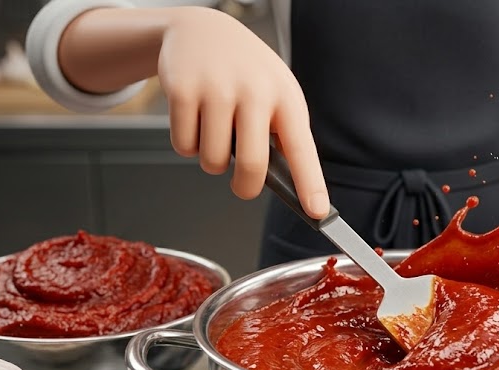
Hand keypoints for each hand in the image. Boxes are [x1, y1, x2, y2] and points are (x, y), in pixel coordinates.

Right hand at [158, 8, 328, 216]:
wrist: (202, 30)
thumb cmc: (246, 72)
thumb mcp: (276, 93)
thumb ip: (283, 135)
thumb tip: (290, 187)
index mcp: (285, 97)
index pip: (302, 148)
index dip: (310, 183)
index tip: (316, 212)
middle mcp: (254, 91)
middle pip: (251, 166)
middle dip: (245, 187)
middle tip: (243, 186)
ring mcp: (216, 89)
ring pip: (211, 161)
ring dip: (211, 160)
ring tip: (216, 132)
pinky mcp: (182, 90)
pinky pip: (184, 146)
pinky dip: (188, 143)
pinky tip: (195, 119)